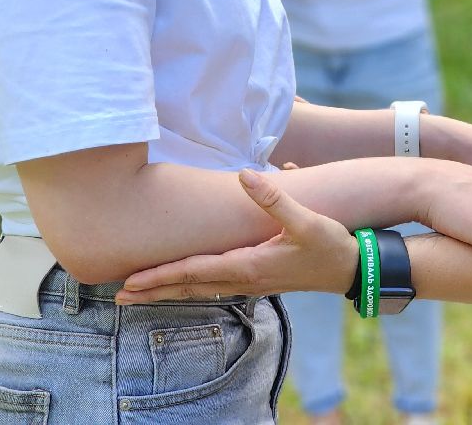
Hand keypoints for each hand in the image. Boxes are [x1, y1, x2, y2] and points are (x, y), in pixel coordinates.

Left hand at [116, 169, 357, 304]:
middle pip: (188, 288)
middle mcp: (244, 280)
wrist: (352, 269)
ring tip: (139, 294)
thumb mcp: (306, 220)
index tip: (131, 282)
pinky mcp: (257, 279)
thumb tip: (245, 175)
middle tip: (118, 296)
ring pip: (199, 289)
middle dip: (153, 292)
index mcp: (248, 267)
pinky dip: (190, 285)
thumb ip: (274, 197)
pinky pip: (214, 285)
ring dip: (167, 291)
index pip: (193, 273)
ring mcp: (250, 282)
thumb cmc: (330, 245)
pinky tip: (182, 283)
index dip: (160, 277)